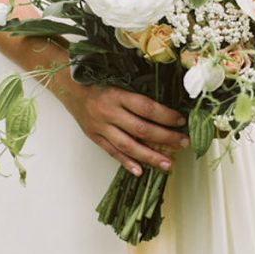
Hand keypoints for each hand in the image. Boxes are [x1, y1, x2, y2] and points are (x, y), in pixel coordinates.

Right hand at [55, 76, 188, 176]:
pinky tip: (141, 171)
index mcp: (117, 95)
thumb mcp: (118, 83)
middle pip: (141, 129)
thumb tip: (166, 111)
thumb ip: (137, 97)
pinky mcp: (95, 138)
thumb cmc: (100, 84)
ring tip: (168, 164)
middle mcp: (109, 112)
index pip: (146, 107)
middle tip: (184, 142)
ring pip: (128, 146)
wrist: (70, 89)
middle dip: (165, 137)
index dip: (165, 116)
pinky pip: (112, 152)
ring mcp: (101, 127)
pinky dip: (127, 162)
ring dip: (150, 157)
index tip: (181, 121)